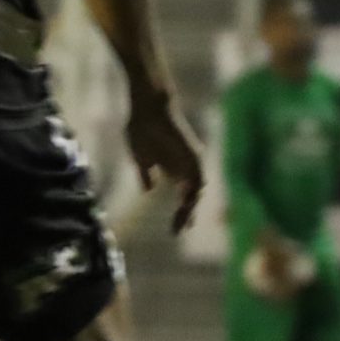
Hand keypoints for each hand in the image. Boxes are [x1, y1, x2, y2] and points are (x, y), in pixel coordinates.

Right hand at [126, 86, 204, 233]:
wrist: (147, 109)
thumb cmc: (141, 129)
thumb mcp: (141, 158)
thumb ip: (145, 173)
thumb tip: (149, 188)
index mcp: (173, 169)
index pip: (182, 196)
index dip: (179, 212)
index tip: (174, 231)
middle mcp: (185, 167)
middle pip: (191, 196)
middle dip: (185, 214)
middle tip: (178, 231)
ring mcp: (191, 162)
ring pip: (196, 190)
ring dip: (190, 207)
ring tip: (183, 222)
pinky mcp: (194, 156)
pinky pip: (198, 179)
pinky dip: (194, 191)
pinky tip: (187, 202)